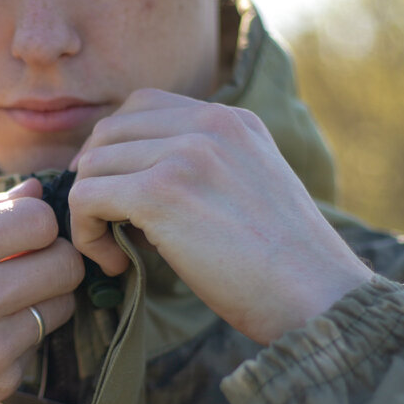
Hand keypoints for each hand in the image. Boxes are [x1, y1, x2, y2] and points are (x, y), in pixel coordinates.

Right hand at [0, 179, 83, 403]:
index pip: (38, 220)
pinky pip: (36, 345)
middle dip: (52, 257)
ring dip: (41, 299)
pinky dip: (17, 338)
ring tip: (1, 301)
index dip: (35, 222)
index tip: (20, 233)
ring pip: (63, 305)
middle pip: (65, 263)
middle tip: (28, 264)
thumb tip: (35, 192)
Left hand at [68, 89, 370, 343]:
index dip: (117, 148)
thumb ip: (206, 169)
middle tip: (109, 225)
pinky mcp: (161, 192)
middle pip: (110, 130)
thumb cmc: (284, 265)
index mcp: (233, 120)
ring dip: (91, 210)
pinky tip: (115, 263)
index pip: (143, 106)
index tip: (118, 193)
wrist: (317, 297)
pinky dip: (86, 233)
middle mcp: (209, 124)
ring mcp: (185, 153)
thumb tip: (133, 184)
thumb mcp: (251, 189)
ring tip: (117, 250)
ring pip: (92, 163)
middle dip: (97, 177)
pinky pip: (87, 197)